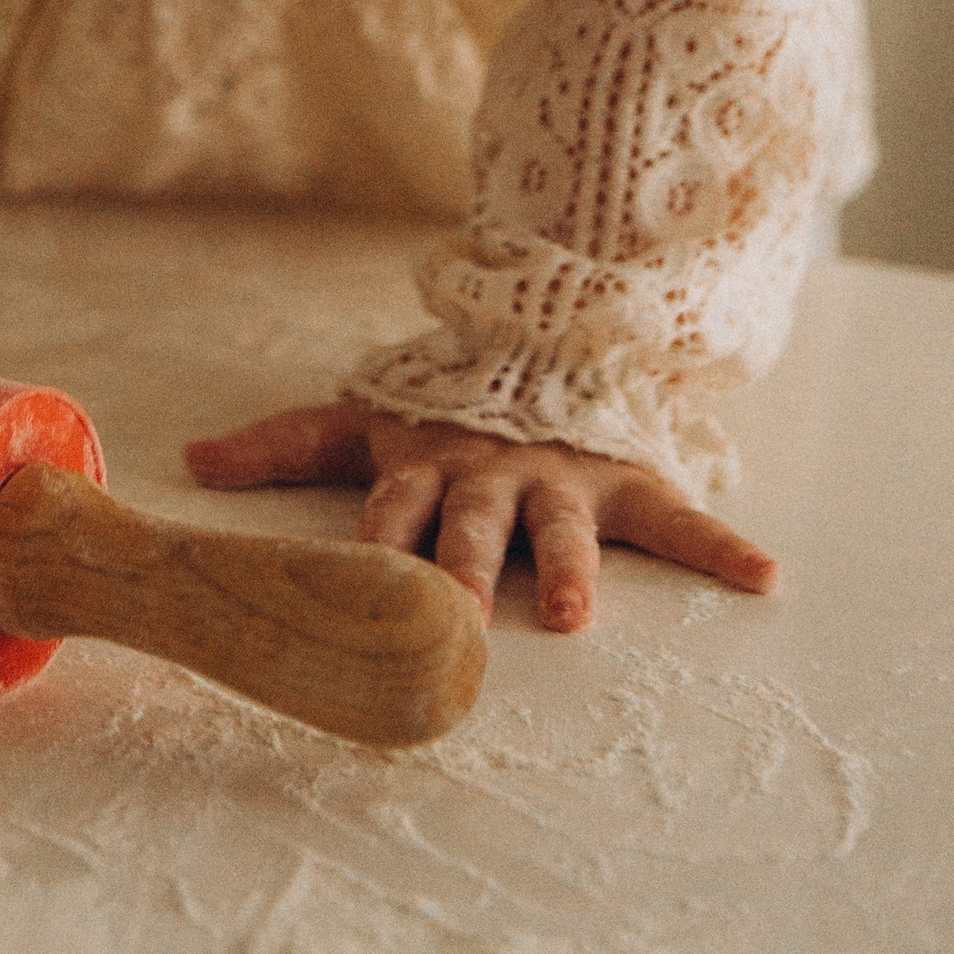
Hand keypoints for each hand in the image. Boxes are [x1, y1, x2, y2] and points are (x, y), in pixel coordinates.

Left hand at [183, 403, 776, 628]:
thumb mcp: (359, 420)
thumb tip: (188, 461)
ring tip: (572, 612)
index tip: (361, 583)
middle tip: (456, 612)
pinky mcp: (627, 481)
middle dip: (465, 565)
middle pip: (476, 523)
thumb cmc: (437, 410)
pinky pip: (680, 516)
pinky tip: (765, 578)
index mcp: (428, 466)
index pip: (394, 510)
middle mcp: (495, 476)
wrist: (538, 342)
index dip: (378, 542)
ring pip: (566, 525)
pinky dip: (723, 546)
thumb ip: (281, 445)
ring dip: (570, 565)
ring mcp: (564, 479)